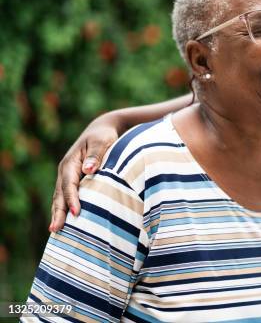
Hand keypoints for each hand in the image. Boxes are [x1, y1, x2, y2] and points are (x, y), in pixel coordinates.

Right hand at [49, 113, 122, 231]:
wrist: (101, 130)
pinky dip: (65, 208)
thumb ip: (96, 155)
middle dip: (58, 212)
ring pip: (60, 197)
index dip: (72, 199)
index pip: (69, 184)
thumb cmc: (104, 136)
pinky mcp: (74, 180)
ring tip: (55, 230)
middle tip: (55, 229)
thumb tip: (88, 170)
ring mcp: (68, 176)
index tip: (76, 213)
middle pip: (60, 194)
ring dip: (58, 213)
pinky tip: (66, 221)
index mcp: (71, 162)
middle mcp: (66, 170)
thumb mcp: (102, 142)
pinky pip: (66, 196)